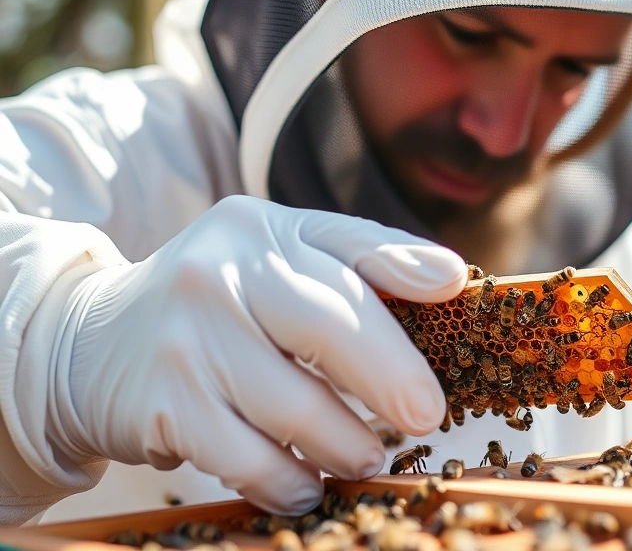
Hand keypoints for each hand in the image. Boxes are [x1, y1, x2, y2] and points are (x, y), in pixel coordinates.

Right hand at [50, 196, 465, 514]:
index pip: (353, 261)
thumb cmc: (221, 298)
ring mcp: (185, 339)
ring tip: (365, 456)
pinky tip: (306, 485)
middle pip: (330, 330)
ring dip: (346, 446)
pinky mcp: (162, 404)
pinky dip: (289, 481)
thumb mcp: (283, 254)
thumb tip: (451, 276)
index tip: (454, 313)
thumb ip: (366, 258)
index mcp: (259, 230)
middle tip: (426, 421)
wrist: (94, 341)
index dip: (410, 284)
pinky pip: (249, 459)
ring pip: (296, 409)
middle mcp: (218, 274)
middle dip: (391, 383)